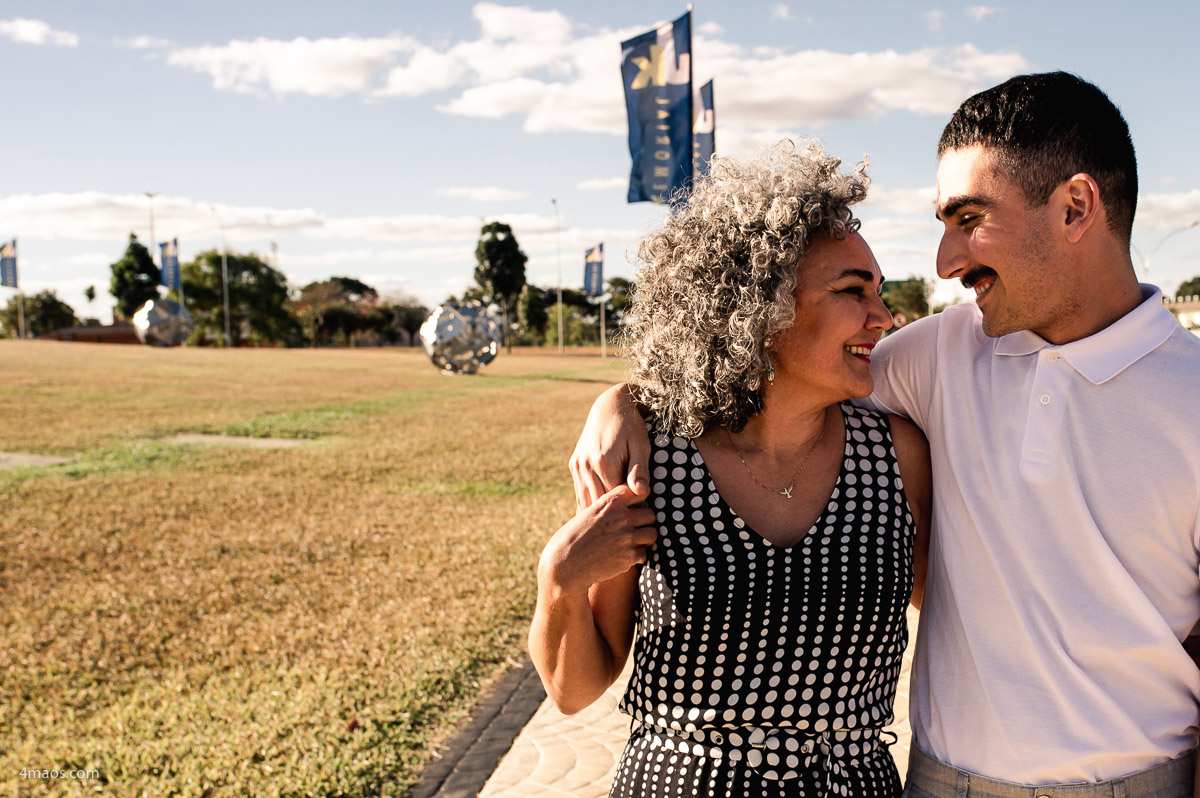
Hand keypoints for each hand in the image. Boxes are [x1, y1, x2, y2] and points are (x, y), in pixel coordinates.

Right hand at [539, 483, 656, 597]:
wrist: (565, 564)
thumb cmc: (574, 537)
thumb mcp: (588, 513)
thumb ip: (609, 507)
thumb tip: (627, 502)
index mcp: (610, 502)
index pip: (637, 491)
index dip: (638, 498)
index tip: (634, 506)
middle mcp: (621, 517)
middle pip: (651, 514)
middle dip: (644, 522)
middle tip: (635, 528)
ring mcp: (627, 537)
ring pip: (652, 534)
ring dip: (645, 539)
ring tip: (633, 542)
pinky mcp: (629, 556)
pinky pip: (645, 553)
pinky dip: (637, 556)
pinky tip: (624, 555)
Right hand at [569, 383, 651, 508]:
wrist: (610, 406)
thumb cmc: (631, 426)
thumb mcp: (641, 445)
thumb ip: (639, 469)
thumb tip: (642, 492)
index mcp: (603, 462)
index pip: (616, 498)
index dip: (629, 507)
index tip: (640, 509)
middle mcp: (585, 465)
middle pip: (599, 502)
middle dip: (613, 511)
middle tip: (629, 519)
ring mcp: (577, 465)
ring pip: (586, 500)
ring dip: (599, 509)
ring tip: (615, 515)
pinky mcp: (573, 464)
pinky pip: (580, 492)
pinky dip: (590, 501)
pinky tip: (602, 508)